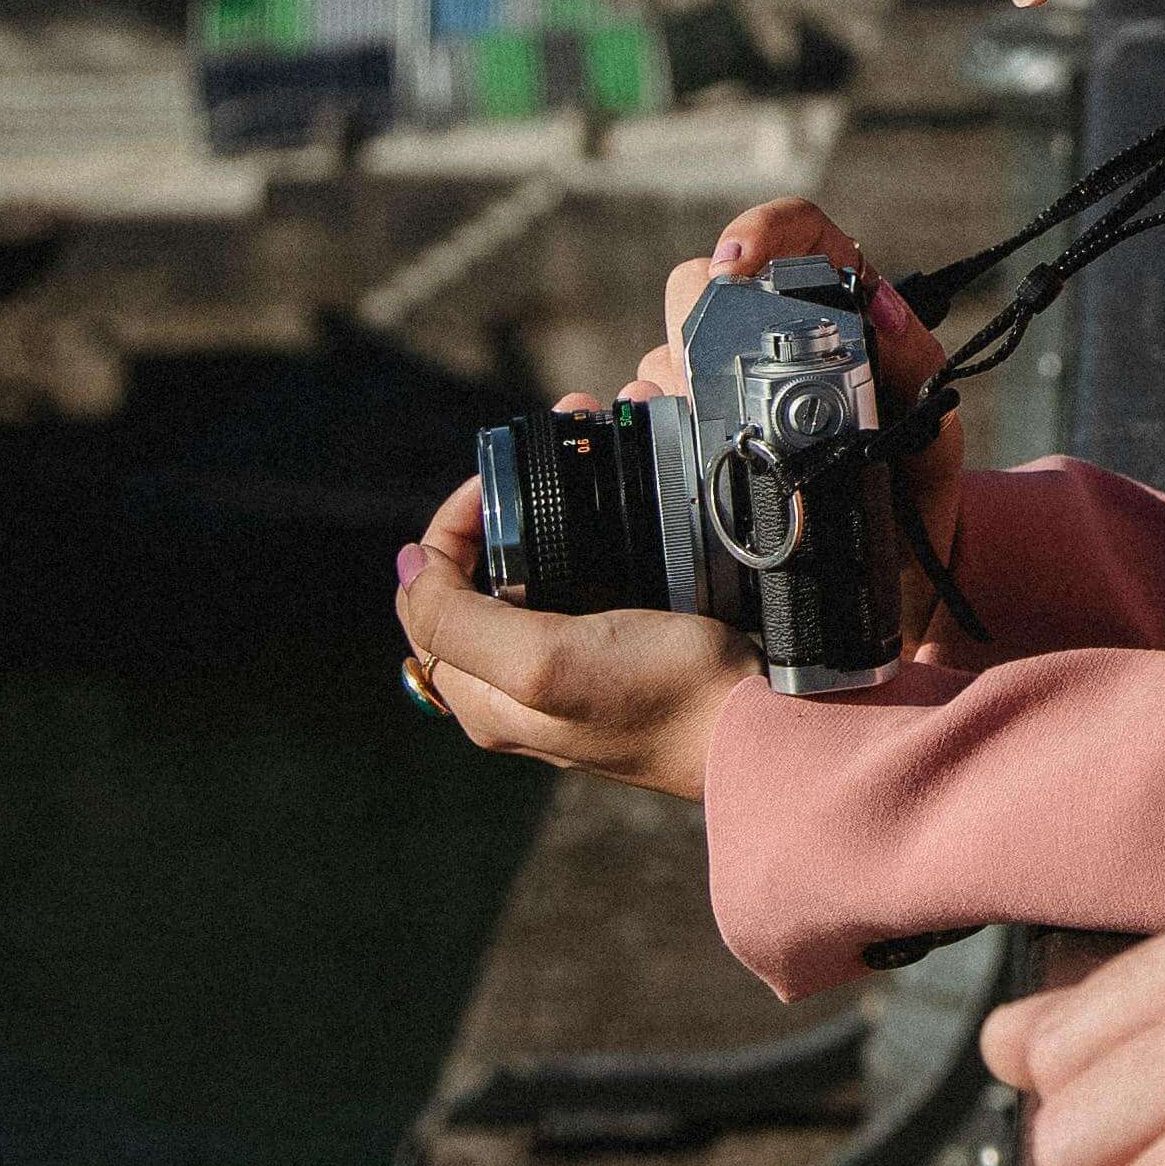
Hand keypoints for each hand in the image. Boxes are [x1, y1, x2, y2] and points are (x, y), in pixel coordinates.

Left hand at [398, 442, 751, 797]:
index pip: (428, 598)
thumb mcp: (539, 662)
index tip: (495, 483)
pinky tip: (617, 493)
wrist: (756, 718)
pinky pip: (585, 575)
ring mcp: (570, 665)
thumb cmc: (656, 697)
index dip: (450, 531)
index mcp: (483, 696)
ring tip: (584, 447)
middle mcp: (518, 683)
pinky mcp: (620, 648)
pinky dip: (592, 526)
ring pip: (532, 569)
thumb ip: (458, 621)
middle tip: (548, 450)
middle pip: (478, 578)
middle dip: (503, 505)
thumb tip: (408, 565)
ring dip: (549, 505)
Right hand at [646, 201, 959, 559]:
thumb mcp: (934, 433)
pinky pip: (645, 406)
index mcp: (840, 313)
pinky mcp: (692, 433)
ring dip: (673, 385)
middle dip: (696, 322)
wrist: (886, 577)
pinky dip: (642, 418)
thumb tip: (881, 304)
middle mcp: (771, 338)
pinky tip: (656, 442)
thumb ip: (917, 367)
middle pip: (704, 283)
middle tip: (714, 375)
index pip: (797, 232)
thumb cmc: (917, 492)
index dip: (760, 230)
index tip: (733, 267)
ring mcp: (724, 385)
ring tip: (708, 433)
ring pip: (665, 348)